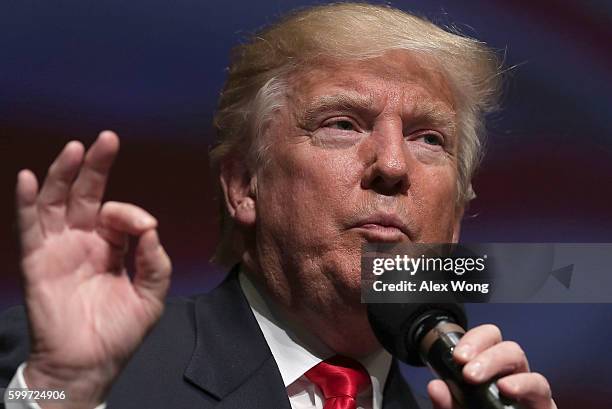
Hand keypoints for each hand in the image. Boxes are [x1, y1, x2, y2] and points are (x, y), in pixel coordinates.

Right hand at [15, 131, 171, 407]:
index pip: (121, 214)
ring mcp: (60, 247)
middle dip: (97, 166)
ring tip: (75, 148)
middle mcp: (86, 240)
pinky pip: (30, 227)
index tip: (144, 227)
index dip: (132, 214)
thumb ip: (155, 261)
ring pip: (58, 202)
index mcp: (114, 246)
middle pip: (88, 194)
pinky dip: (27, 202)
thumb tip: (150, 227)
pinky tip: (29, 178)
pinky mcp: (38, 260)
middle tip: (107, 138)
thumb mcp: (151, 296)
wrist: (87, 364)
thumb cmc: (119, 332)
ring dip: (64, 174)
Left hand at [427, 324, 556, 408]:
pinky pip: (543, 392)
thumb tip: (436, 387)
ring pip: (529, 367)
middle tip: (470, 373)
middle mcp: (512, 378)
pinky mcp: (544, 408)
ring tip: (499, 385)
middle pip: (510, 350)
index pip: (486, 340)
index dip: (474, 340)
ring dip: (513, 377)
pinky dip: (527, 387)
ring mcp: (530, 394)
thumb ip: (445, 403)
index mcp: (488, 372)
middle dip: (490, 356)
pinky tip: (510, 391)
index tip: (458, 356)